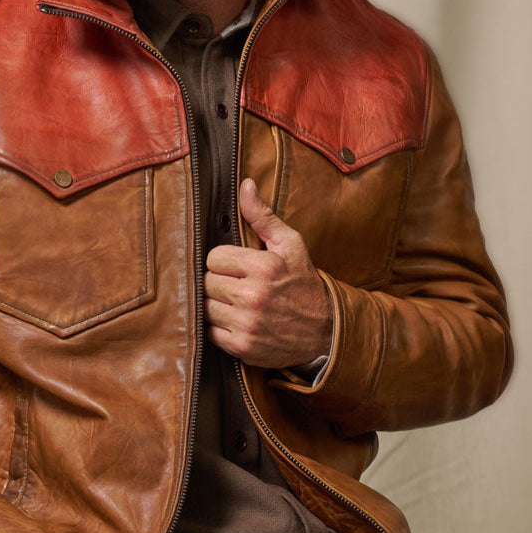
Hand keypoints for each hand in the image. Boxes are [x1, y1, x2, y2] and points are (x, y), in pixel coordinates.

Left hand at [204, 178, 332, 368]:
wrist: (325, 330)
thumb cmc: (303, 283)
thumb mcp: (290, 245)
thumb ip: (263, 216)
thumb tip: (245, 185)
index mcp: (263, 267)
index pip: (213, 258)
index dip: (224, 262)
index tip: (237, 267)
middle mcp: (253, 296)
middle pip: (207, 282)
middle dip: (219, 283)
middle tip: (238, 286)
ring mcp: (247, 324)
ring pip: (206, 307)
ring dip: (218, 305)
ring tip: (238, 304)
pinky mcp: (242, 347)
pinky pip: (211, 332)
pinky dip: (220, 328)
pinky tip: (238, 321)